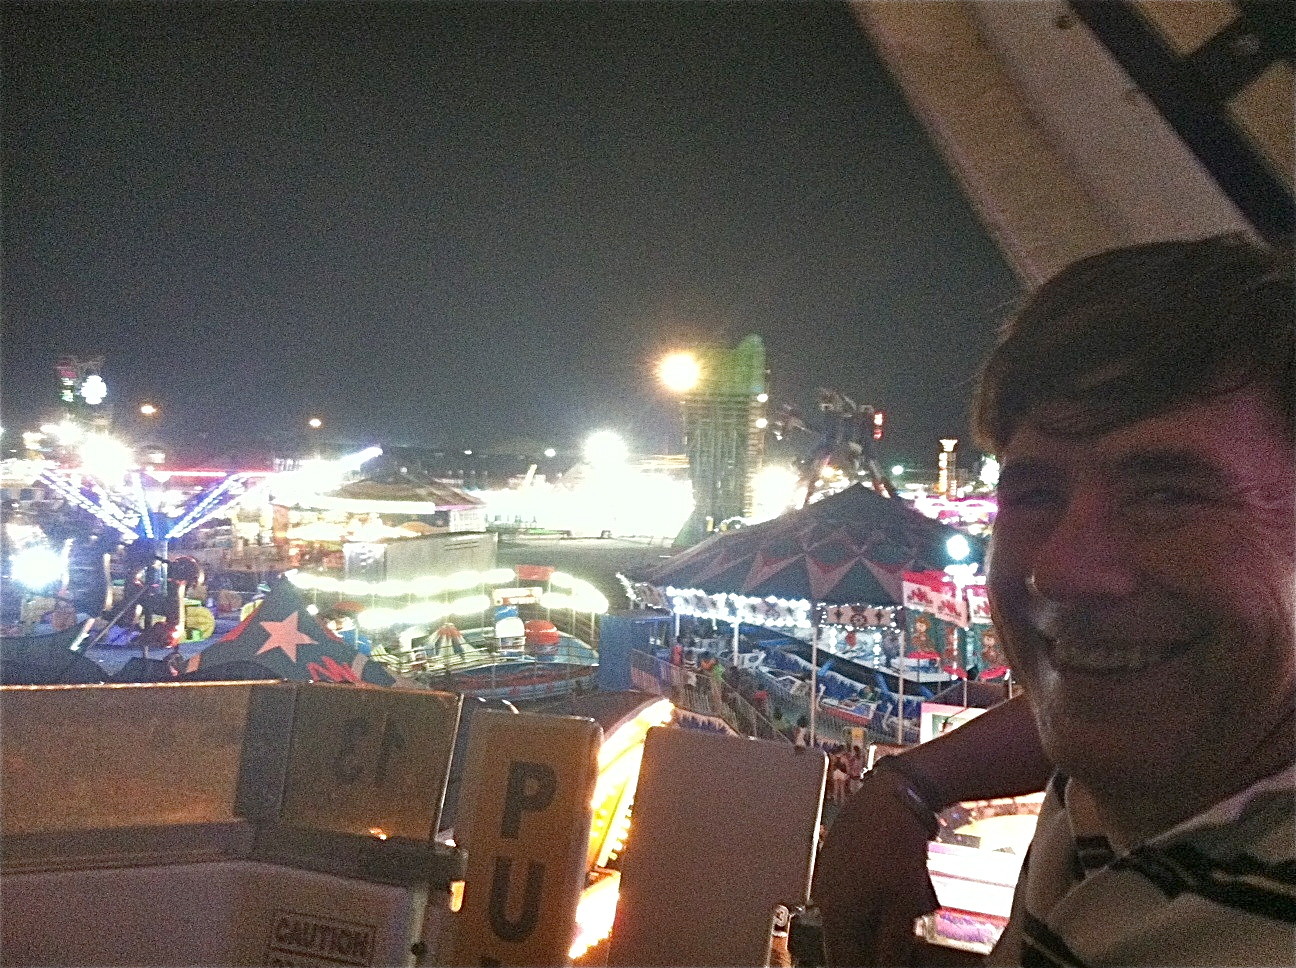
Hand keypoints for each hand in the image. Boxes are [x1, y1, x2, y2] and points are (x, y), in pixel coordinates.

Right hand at [812, 769, 940, 966]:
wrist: (892, 798)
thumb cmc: (897, 847)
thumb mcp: (903, 906)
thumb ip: (892, 946)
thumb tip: (887, 966)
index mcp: (835, 913)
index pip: (841, 962)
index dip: (865, 965)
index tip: (885, 961)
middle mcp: (823, 895)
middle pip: (842, 938)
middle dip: (868, 944)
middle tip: (897, 936)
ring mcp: (827, 873)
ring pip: (846, 913)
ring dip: (869, 920)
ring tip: (900, 907)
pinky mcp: (834, 856)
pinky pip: (848, 889)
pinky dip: (866, 896)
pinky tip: (889, 885)